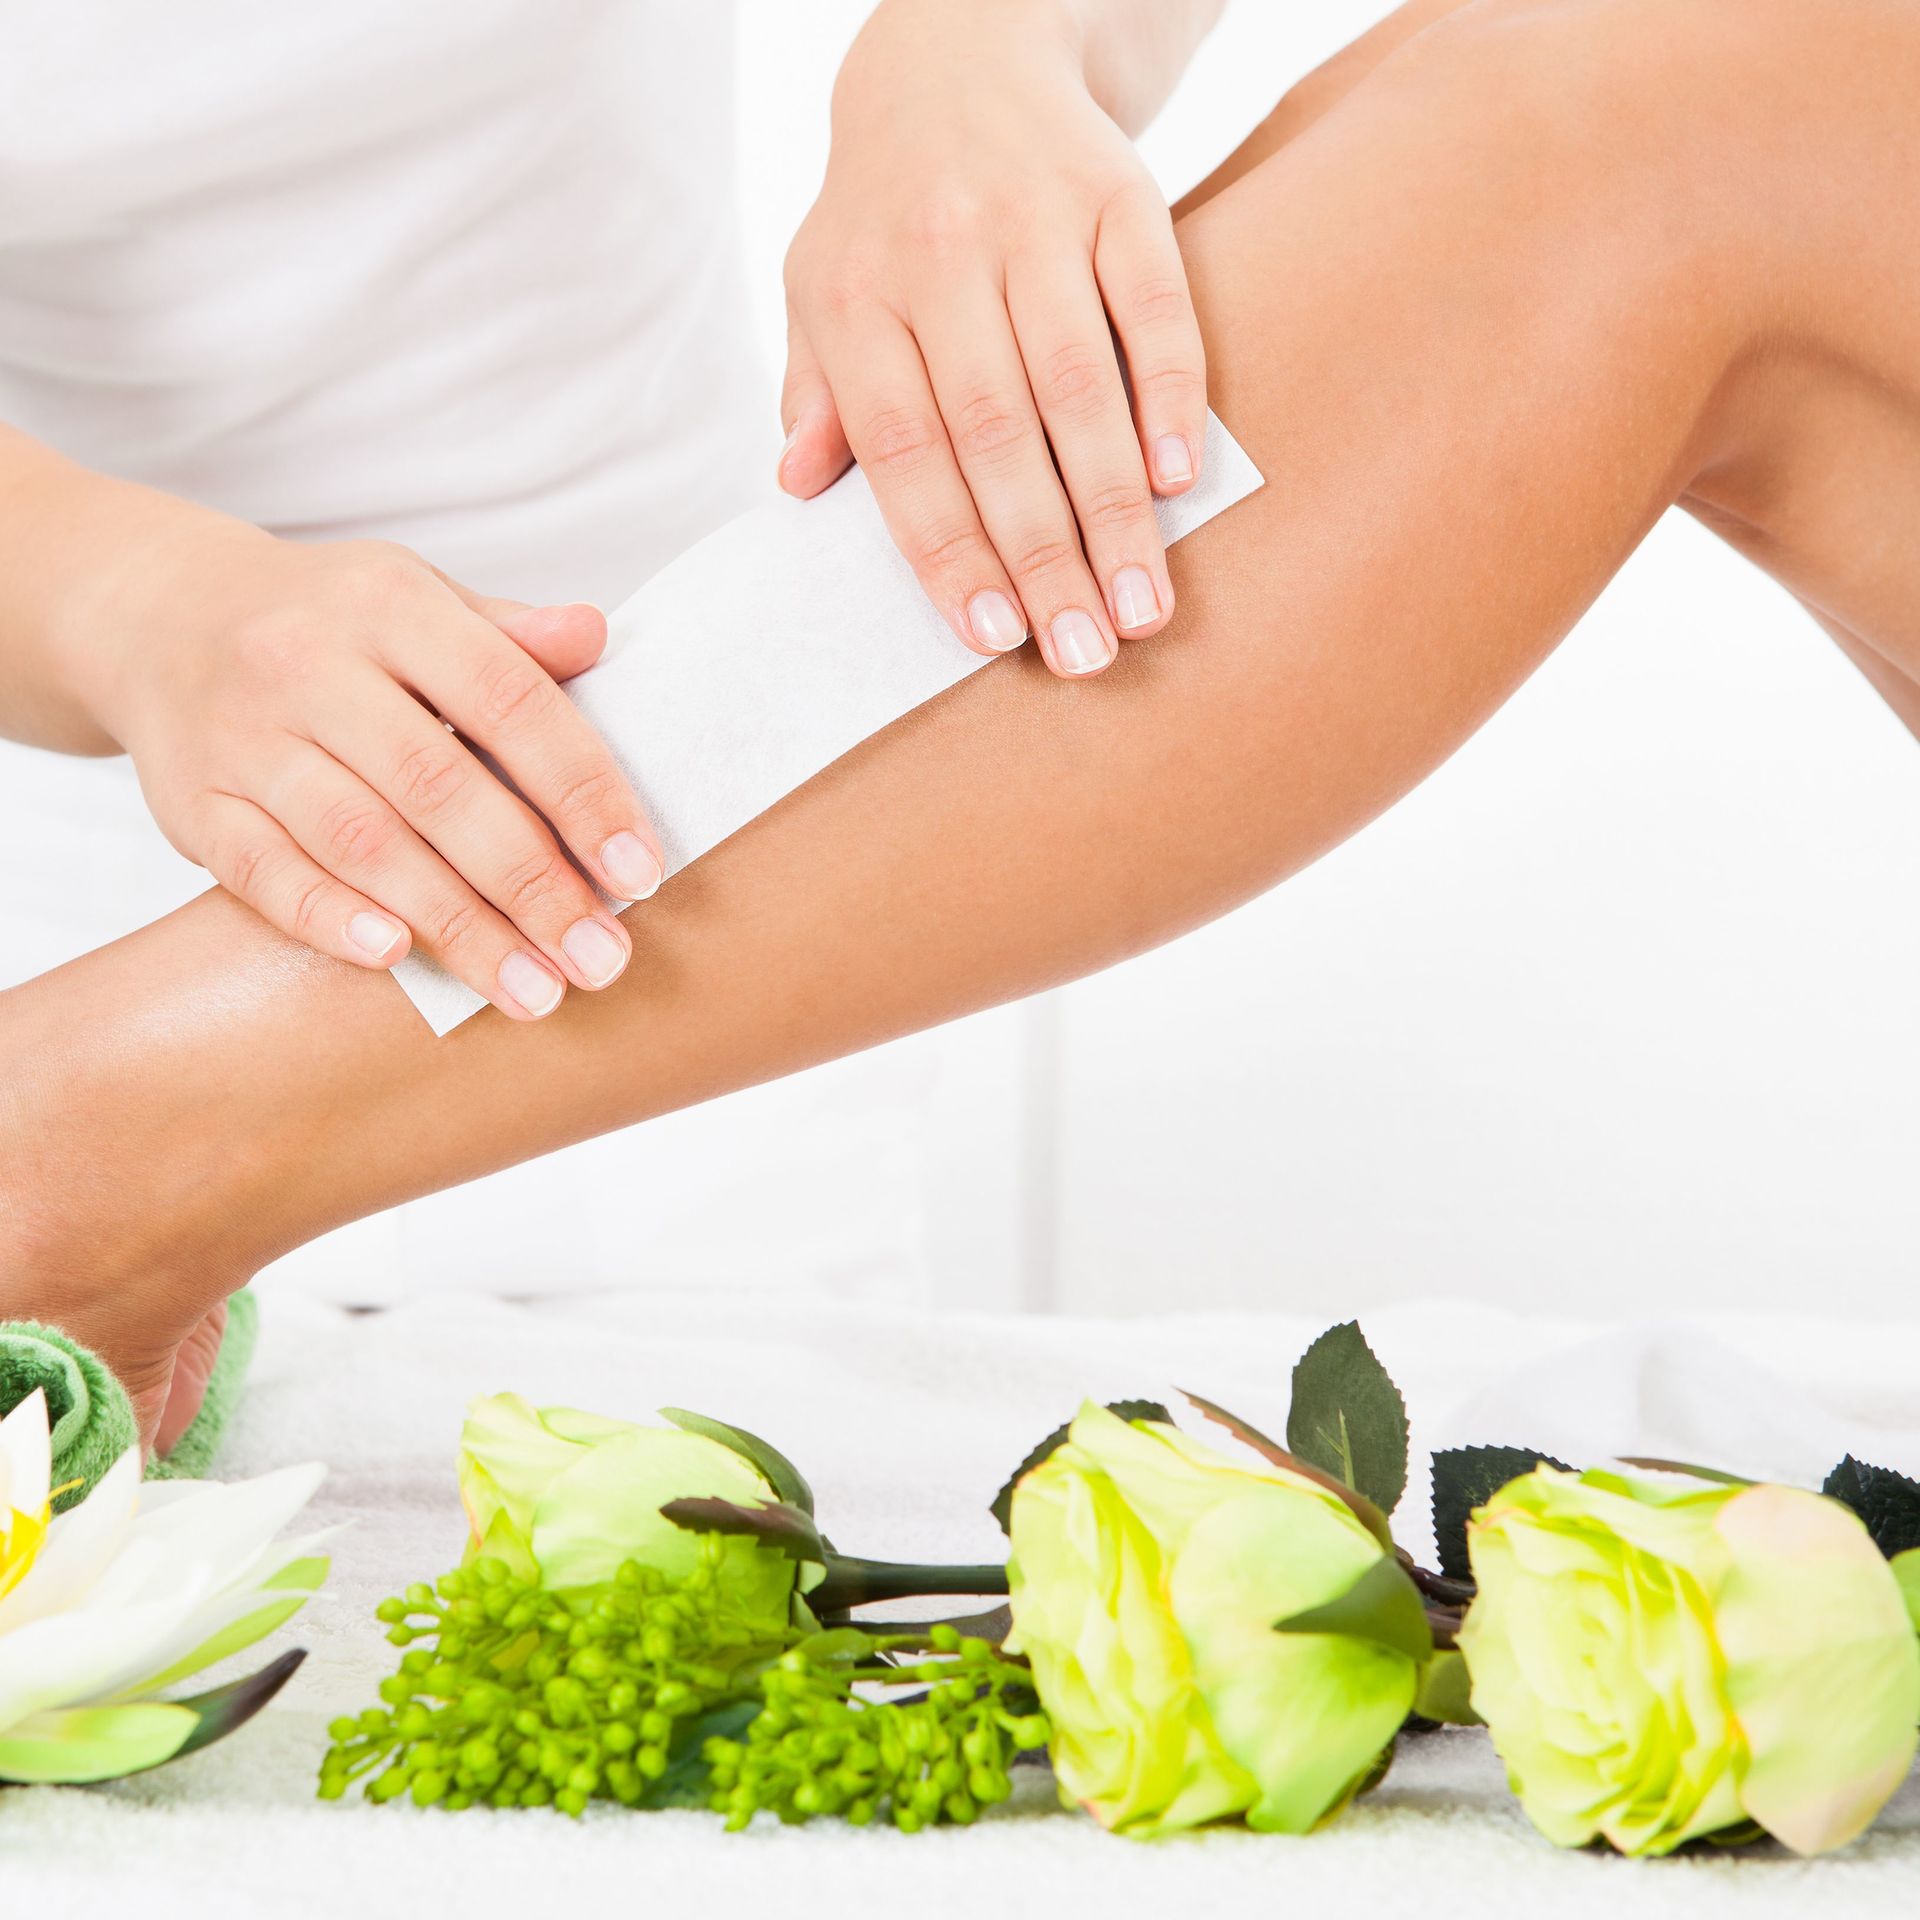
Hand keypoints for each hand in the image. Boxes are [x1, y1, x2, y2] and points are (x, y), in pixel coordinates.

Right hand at [77, 520, 664, 1019]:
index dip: (581, 790)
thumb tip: (599, 634)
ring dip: (455, 926)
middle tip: (601, 960)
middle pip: (438, 787)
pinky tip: (395, 959)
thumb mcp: (418, 599)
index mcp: (390, 606)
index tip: (639, 874)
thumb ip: (507, 636)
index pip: (508, 700)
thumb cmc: (332, 624)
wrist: (160, 614)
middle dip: (530, 884)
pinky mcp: (192, 802)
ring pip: (360, 841)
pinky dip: (326, 917)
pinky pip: (259, 870)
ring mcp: (243, 735)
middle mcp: (309, 665)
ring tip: (533, 991)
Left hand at [780, 0, 1205, 678]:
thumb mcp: (818, 287)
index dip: (949, 548)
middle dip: (1042, 556)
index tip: (992, 637)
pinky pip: (1154, 304)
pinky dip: (1170, 394)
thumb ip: (815, 390)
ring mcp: (1035, 220)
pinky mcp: (1119, 194)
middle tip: (1082, 655)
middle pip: (996, 433)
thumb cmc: (884, 213)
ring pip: (1079, 383)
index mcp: (859, 296)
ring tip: (1141, 608)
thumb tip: (798, 486)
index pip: (904, 449)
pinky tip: (1180, 482)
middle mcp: (941, 255)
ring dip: (1114, 508)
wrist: (959, 50)